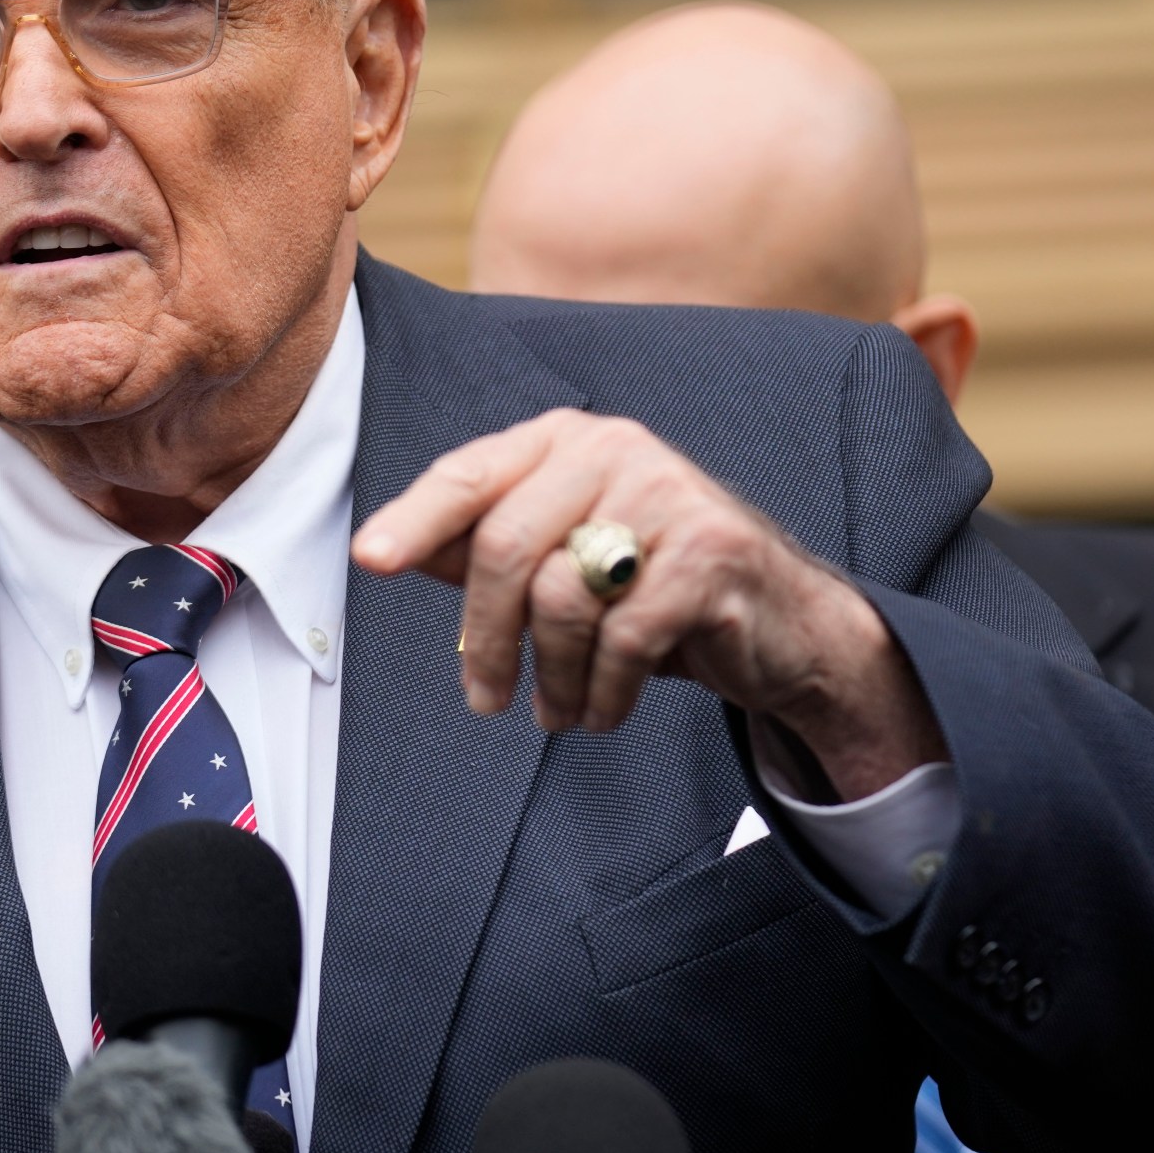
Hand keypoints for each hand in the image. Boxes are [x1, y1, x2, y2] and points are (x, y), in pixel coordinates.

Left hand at [350, 408, 943, 800]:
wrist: (783, 625)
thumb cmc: (650, 590)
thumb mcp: (561, 560)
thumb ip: (480, 547)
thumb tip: (386, 549)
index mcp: (566, 441)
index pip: (469, 473)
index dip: (414, 520)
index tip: (369, 561)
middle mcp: (615, 450)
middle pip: (504, 546)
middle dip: (485, 637)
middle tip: (483, 698)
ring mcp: (670, 495)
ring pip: (559, 599)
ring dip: (550, 678)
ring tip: (557, 711)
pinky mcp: (714, 554)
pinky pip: (623, 639)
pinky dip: (603, 691)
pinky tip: (604, 709)